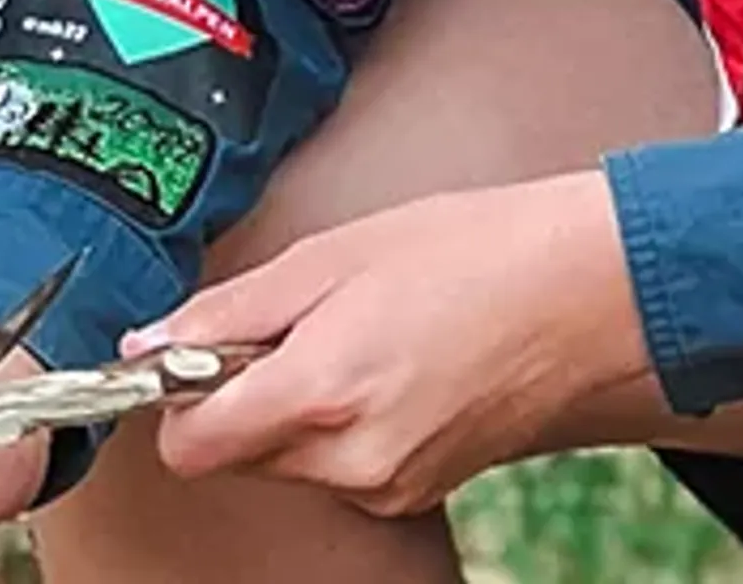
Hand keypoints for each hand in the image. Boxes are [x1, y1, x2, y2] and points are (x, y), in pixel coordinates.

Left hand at [141, 172, 650, 518]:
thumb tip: (153, 343)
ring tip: (362, 335)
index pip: (187, 446)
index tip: (196, 354)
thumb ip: (230, 309)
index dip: (179, 394)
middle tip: (302, 324)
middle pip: (235, 455)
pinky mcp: (418, 490)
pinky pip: (342, 467)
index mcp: (320, 395)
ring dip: (300, 409)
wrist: (589, 291)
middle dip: (247, 393)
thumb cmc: (480, 253)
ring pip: (290, 461)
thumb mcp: (334, 254)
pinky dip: (348, 424)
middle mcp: (350, 460)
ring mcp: (388, 485)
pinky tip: (396, 365)